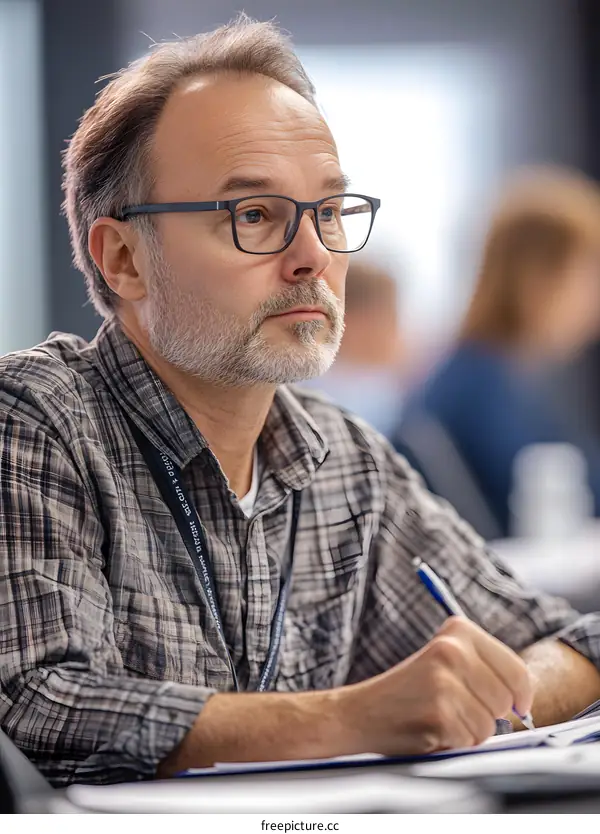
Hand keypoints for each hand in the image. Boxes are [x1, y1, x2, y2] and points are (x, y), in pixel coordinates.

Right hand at [341, 617, 532, 755]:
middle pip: (506, 699)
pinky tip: (429, 730)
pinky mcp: (440, 713)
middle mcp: (452, 650)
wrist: (358, 713)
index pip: (516, 669)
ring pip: (489, 724)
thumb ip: (483, 670)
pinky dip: (454, 743)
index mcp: (457, 631)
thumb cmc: (407, 693)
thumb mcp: (444, 663)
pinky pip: (470, 740)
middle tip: (453, 709)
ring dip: (469, 731)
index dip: (521, 696)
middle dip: (488, 714)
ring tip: (438, 718)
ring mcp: (445, 681)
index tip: (514, 706)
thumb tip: (524, 701)